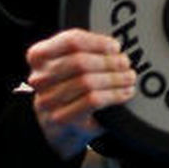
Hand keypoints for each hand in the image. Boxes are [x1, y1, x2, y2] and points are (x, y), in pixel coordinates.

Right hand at [25, 29, 134, 159]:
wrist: (59, 127)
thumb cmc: (69, 89)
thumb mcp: (70, 65)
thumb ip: (87, 51)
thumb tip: (115, 48)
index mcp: (40, 57)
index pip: (70, 41)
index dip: (97, 42)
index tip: (114, 46)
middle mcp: (40, 78)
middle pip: (80, 62)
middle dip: (109, 62)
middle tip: (125, 63)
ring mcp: (48, 100)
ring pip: (88, 82)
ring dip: (115, 79)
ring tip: (128, 78)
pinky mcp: (62, 118)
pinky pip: (93, 100)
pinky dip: (115, 95)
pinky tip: (125, 92)